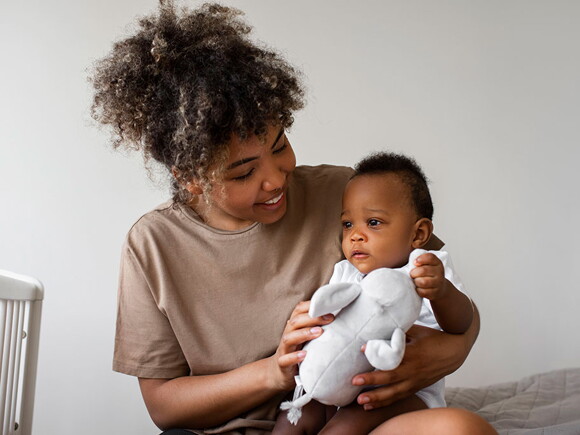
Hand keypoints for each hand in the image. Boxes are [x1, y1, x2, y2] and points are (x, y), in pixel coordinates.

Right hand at [268, 300, 333, 390]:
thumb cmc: (299, 350)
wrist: (281, 372)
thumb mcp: (307, 337)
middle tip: (330, 318)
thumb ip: (317, 326)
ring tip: (319, 332)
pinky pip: (285, 359)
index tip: (328, 306)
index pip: (298, 310)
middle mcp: (288, 334)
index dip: (311, 306)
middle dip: (312, 318)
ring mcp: (284, 349)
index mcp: (294, 326)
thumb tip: (337, 314)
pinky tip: (305, 355)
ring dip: (304, 333)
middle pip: (296, 322)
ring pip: (289, 338)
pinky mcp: (282, 364)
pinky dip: (294, 357)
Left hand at [353, 324, 467, 409]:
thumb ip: (397, 332)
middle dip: (372, 380)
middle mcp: (414, 370)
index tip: (362, 349)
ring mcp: (415, 381)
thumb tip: (376, 331)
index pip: (393, 355)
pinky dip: (384, 403)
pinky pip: (398, 397)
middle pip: (391, 377)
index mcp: (413, 353)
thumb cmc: (433, 338)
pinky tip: (370, 406)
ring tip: (360, 400)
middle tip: (354, 381)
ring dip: (376, 398)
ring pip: (394, 392)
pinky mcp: (415, 388)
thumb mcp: (416, 330)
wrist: (454, 352)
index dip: (378, 353)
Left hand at [410, 253, 448, 300]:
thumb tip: (413, 263)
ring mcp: (438, 283)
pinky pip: (422, 292)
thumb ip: (421, 261)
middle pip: (423, 270)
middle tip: (412, 274)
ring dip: (416, 282)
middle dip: (414, 273)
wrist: (440, 288)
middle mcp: (439, 272)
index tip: (414, 262)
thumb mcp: (428, 265)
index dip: (421, 259)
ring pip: (423, 282)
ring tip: (416, 281)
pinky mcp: (435, 293)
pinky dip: (418, 290)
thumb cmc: (429, 274)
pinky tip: (419, 288)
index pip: (430, 257)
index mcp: (437, 263)